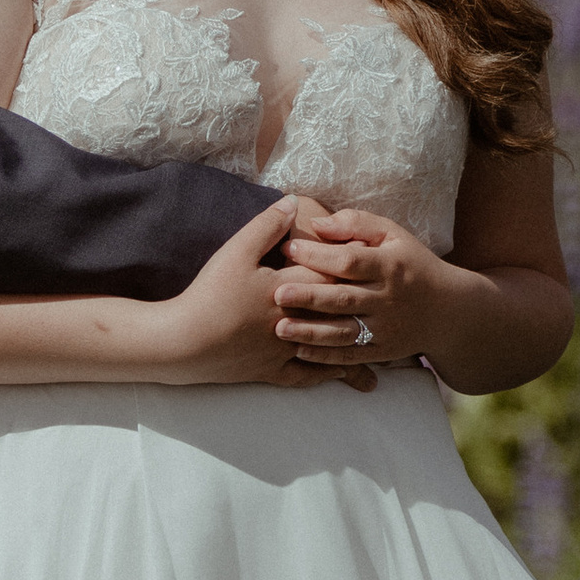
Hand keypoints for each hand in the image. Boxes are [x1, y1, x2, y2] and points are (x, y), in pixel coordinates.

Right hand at [155, 201, 379, 389]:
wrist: (184, 341)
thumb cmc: (209, 293)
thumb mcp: (235, 252)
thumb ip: (267, 227)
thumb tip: (294, 203)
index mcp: (287, 289)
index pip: (330, 274)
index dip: (353, 264)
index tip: (374, 257)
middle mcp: (294, 322)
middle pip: (337, 311)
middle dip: (365, 303)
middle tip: (395, 299)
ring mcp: (286, 350)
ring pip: (331, 348)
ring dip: (359, 344)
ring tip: (387, 345)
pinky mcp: (272, 372)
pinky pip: (309, 375)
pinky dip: (330, 374)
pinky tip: (347, 376)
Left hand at [273, 206, 453, 367]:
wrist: (447, 310)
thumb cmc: (410, 263)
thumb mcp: (393, 235)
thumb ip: (356, 224)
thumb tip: (316, 223)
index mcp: (389, 266)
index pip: (350, 261)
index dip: (319, 255)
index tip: (289, 249)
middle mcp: (388, 299)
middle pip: (344, 298)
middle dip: (309, 297)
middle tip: (277, 293)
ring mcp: (386, 328)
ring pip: (345, 332)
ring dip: (311, 332)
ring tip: (280, 329)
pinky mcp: (383, 351)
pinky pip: (351, 356)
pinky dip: (326, 357)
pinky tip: (299, 351)